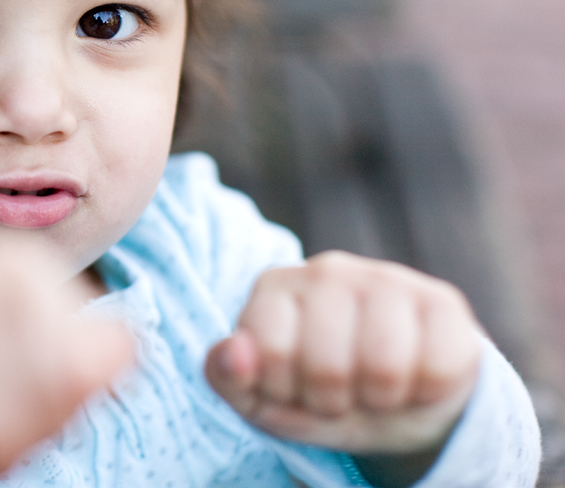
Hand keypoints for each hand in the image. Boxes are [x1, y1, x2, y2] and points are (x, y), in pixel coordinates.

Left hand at [206, 251, 480, 458]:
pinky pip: (438, 368)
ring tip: (372, 389)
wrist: (396, 402)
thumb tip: (232, 351)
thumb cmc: (315, 395)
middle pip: (327, 366)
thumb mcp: (262, 398)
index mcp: (274, 286)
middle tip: (337, 394)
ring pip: (384, 366)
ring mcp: (388, 277)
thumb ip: (228, 377)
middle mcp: (327, 269)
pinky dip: (424, 394)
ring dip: (379, 400)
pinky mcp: (443, 300)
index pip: (270, 354)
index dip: (283, 391)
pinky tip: (413, 380)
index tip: (291, 388)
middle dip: (332, 400)